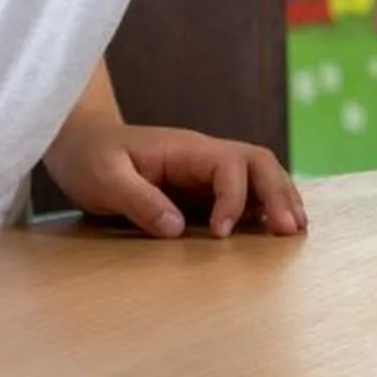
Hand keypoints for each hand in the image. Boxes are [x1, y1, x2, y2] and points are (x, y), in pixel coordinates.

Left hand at [44, 119, 306, 239]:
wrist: (80, 142)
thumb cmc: (89, 157)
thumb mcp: (103, 179)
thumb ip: (138, 200)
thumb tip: (177, 229)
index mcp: (185, 148)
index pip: (229, 165)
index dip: (233, 199)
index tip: (222, 234)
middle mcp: (204, 155)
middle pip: (259, 162)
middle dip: (278, 194)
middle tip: (289, 230)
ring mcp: (206, 169)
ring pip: (260, 174)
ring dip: (280, 198)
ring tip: (295, 229)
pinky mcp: (202, 186)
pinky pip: (245, 190)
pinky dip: (265, 205)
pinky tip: (274, 227)